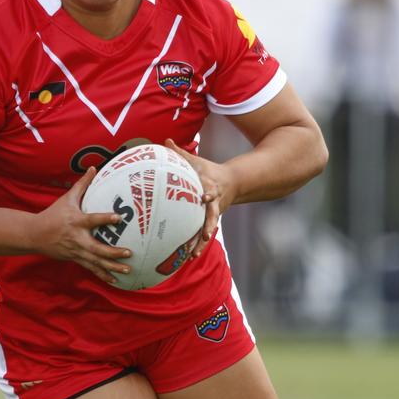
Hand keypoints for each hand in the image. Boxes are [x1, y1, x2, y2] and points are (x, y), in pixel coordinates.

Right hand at [32, 166, 131, 283]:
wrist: (35, 235)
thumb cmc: (53, 214)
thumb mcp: (67, 198)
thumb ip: (82, 184)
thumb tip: (94, 167)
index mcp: (76, 221)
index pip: (92, 220)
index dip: (105, 219)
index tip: (118, 217)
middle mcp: (77, 238)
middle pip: (97, 248)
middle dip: (113, 252)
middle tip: (129, 253)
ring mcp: (76, 251)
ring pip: (96, 262)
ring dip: (112, 267)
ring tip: (127, 270)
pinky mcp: (75, 259)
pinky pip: (91, 268)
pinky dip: (103, 275)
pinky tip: (115, 280)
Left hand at [164, 139, 232, 259]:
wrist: (233, 182)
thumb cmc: (209, 170)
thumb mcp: (196, 160)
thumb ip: (180, 153)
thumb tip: (166, 141)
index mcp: (210, 187)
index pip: (211, 191)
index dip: (209, 194)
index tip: (205, 197)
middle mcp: (214, 203)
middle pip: (213, 215)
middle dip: (209, 225)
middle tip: (205, 235)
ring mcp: (214, 213)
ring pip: (208, 229)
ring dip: (201, 242)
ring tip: (193, 254)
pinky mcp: (210, 221)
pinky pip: (203, 235)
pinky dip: (198, 246)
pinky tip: (190, 257)